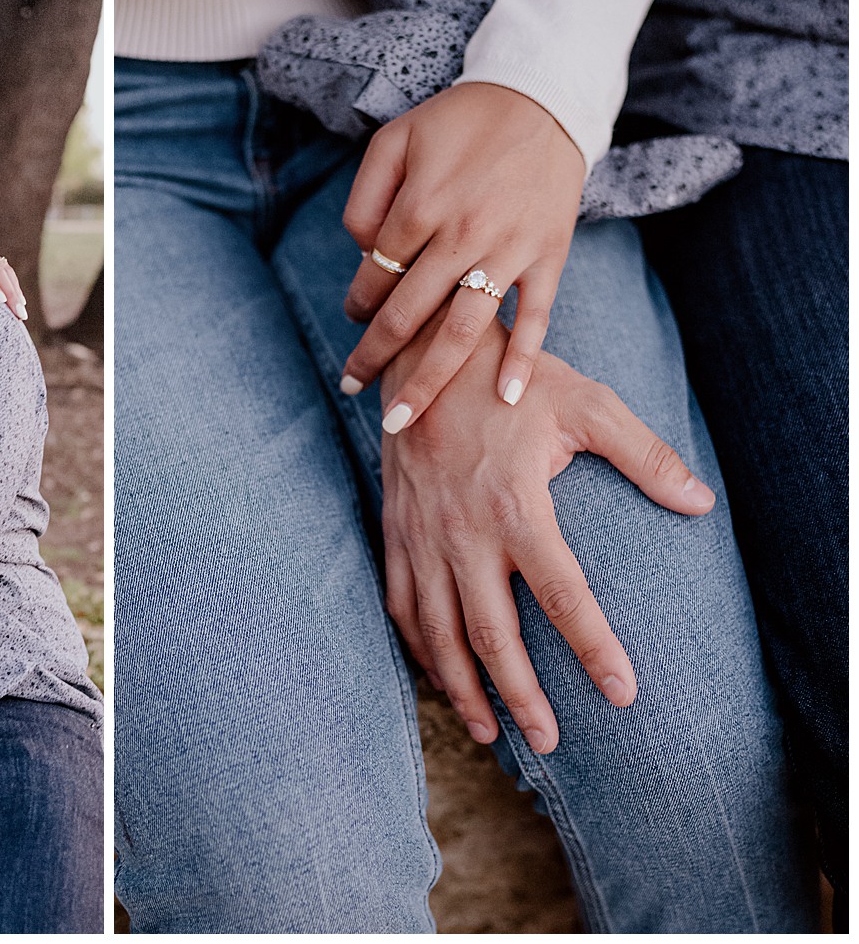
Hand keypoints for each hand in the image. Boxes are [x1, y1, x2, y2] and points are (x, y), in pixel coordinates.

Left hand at [339, 83, 585, 429]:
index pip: (376, 276)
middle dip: (374, 358)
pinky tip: (505, 399)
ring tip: (401, 419)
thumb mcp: (393, 140)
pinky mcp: (548, 256)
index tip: (355, 319)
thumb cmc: (457, 121)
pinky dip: (523, 361)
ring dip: (429, 381)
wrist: (541, 97)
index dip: (358, 303)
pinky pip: (536, 318)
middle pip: (409, 316)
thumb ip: (366, 198)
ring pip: (463, 332)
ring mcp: (509, 250)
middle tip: (352, 387)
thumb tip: (362, 255)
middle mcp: (463, 235)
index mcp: (420, 206)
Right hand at [380, 317, 715, 752]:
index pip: (562, 594)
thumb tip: (700, 502)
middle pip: (491, 633)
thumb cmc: (513, 380)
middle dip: (520, 696)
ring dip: (464, 688)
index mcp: (515, 504)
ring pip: (438, 631)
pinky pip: (400, 603)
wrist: (424, 354)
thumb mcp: (587, 404)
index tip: (623, 692)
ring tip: (492, 735)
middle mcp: (462, 531)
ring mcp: (421, 535)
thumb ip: (645, 454)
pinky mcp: (395, 530)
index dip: (594, 648)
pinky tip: (440, 677)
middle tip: (550, 741)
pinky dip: (418, 649)